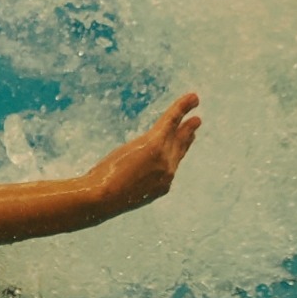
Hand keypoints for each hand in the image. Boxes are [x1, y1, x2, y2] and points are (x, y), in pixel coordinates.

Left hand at [84, 92, 201, 213]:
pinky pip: (171, 121)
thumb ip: (130, 183)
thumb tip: (122, 177)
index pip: (171, 165)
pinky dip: (181, 108)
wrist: (101, 199)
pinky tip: (191, 98)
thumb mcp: (119, 193)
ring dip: (186, 114)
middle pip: (179, 148)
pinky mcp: (155, 145)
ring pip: (177, 132)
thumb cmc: (101, 199)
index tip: (185, 141)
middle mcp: (167, 173)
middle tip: (196, 122)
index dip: (177, 151)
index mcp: (159, 187)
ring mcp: (163, 159)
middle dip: (187, 134)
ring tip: (194, 101)